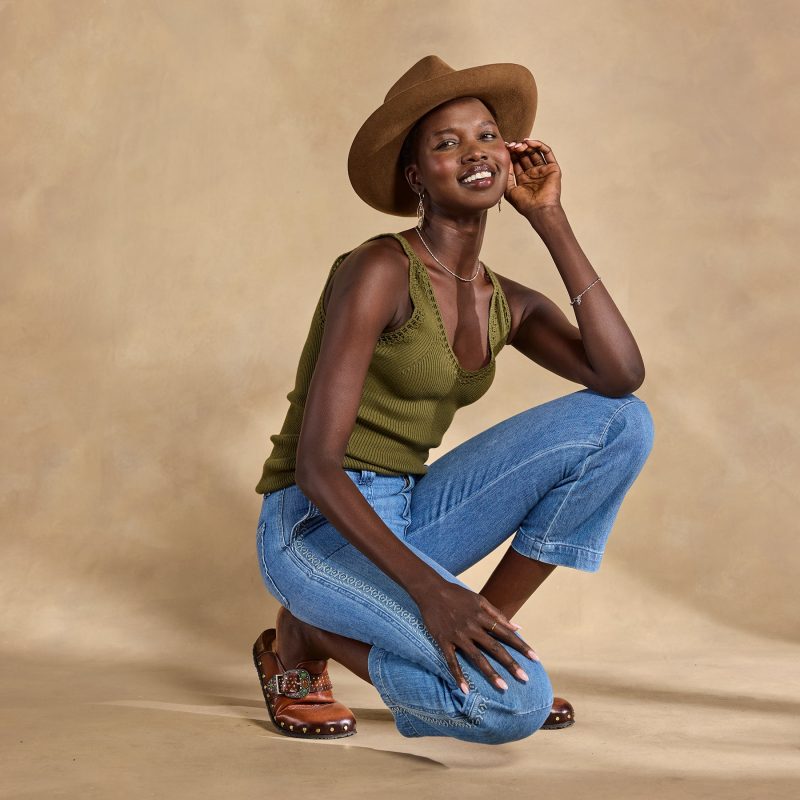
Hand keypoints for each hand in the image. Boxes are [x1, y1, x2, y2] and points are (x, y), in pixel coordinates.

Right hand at [415, 580, 539, 692]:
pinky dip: (458, 676)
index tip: (535, 659)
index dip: (521, 646)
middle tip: (525, 678)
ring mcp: (458, 636)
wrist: (431, 590)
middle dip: (511, 663)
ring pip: (477, 657)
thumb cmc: (457, 594)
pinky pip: (452, 661)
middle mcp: (472, 627)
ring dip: (491, 673)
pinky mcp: (443, 641)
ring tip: (503, 687)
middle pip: (495, 648)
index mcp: (482, 616)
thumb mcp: (479, 599)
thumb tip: (518, 627)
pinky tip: (465, 690)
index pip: (506, 633)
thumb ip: (498, 614)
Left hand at [504, 138, 561, 217]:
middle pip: (525, 156)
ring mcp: (543, 170)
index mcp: (524, 179)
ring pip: (535, 152)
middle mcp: (534, 173)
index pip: (517, 162)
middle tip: (512, 145)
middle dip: (518, 149)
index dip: (511, 154)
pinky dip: (539, 145)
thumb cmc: (525, 204)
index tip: (505, 148)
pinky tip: (529, 142)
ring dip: (527, 146)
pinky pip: (547, 153)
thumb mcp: (509, 190)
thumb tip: (505, 162)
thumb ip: (507, 177)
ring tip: (520, 144)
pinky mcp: (552, 168)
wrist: (539, 209)